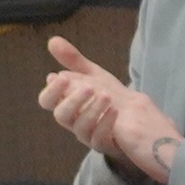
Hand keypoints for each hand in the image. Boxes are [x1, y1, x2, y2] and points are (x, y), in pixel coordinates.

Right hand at [37, 36, 174, 183]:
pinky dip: (106, 124)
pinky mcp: (105, 145)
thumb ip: (75, 61)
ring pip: (80, 128)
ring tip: (106, 96)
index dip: (51, 91)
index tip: (60, 77)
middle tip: (88, 86)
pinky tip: (116, 111)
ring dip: (92, 110)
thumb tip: (53, 40)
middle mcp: (74, 121)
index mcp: (68, 103)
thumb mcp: (95, 76)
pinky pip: (99, 139)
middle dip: (73, 100)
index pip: (47, 101)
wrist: (137, 121)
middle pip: (61, 116)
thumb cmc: (109, 97)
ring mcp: (88, 135)